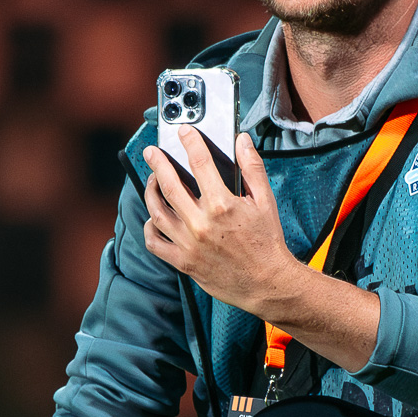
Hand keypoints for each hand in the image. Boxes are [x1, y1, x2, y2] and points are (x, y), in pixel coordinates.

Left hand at [142, 131, 300, 313]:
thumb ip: (252, 168)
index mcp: (222, 205)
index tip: (183, 133)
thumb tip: (242, 141)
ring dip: (150, 192)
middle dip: (158, 163)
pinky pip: (155, 243)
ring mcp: (189, 244)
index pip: (200, 163)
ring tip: (152, 180)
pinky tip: (152, 217)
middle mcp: (201, 223)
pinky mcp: (184, 262)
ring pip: (157, 212)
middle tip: (151, 152)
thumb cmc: (267, 242)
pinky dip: (149, 228)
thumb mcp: (265, 201)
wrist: (268, 284)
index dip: (190, 142)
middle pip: (170, 184)